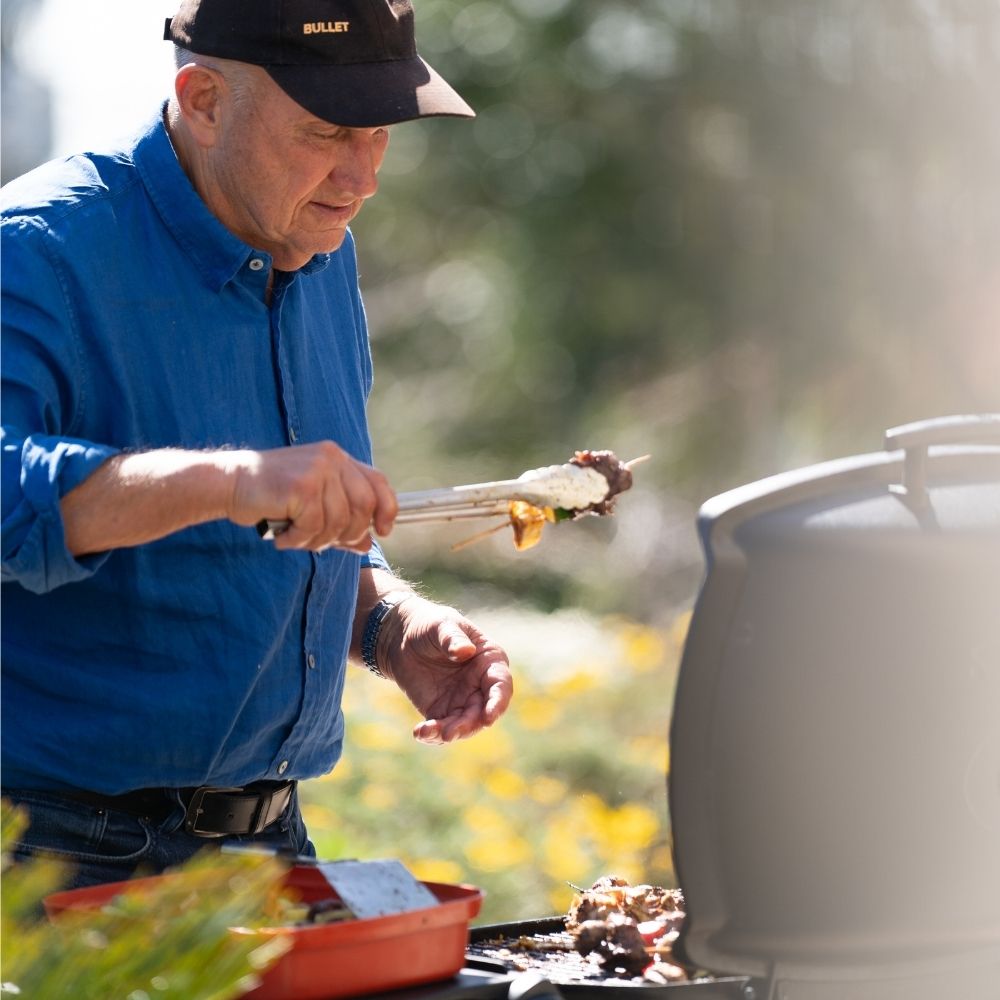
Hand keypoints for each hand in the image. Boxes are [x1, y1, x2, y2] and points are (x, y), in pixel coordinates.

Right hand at [225, 441, 396, 552]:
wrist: (228, 482)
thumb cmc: (271, 496)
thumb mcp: (312, 507)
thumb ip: (340, 524)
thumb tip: (367, 545)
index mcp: (339, 459)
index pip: (378, 482)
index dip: (387, 509)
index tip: (383, 532)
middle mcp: (332, 459)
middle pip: (364, 507)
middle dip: (347, 533)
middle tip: (321, 542)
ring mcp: (317, 470)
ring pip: (339, 521)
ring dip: (317, 540)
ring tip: (296, 538)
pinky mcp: (301, 485)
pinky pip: (314, 526)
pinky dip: (298, 540)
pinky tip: (283, 536)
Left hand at [379, 597, 512, 743]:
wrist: (402, 637)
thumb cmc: (430, 625)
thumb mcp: (442, 625)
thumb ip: (453, 638)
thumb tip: (465, 651)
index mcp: (490, 661)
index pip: (501, 685)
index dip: (498, 702)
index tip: (489, 717)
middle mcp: (481, 686)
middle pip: (483, 712)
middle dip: (468, 725)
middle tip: (449, 733)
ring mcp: (463, 701)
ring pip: (464, 725)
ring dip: (450, 732)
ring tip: (428, 732)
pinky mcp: (442, 712)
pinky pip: (442, 728)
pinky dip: (432, 735)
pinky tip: (419, 732)